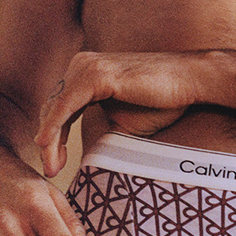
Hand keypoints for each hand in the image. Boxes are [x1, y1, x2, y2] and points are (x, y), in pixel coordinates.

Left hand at [35, 50, 201, 175]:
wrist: (189, 82)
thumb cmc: (161, 100)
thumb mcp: (121, 120)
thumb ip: (97, 127)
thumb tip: (80, 155)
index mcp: (86, 72)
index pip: (60, 107)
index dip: (53, 136)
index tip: (55, 164)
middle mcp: (81, 64)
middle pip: (53, 107)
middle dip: (49, 141)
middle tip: (50, 170)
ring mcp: (87, 66)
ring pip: (56, 108)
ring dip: (49, 140)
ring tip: (51, 166)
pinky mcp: (96, 75)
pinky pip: (66, 105)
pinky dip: (54, 126)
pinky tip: (46, 143)